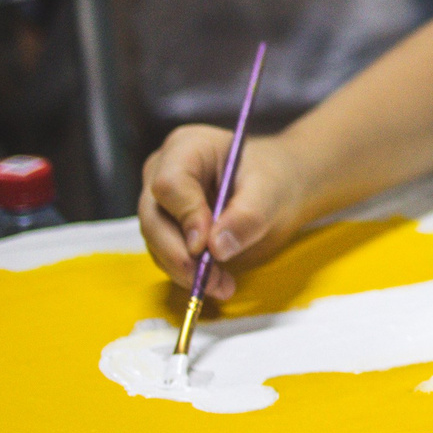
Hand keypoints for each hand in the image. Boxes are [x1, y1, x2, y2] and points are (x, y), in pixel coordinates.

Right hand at [138, 125, 312, 298]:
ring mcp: (161, 201)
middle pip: (153, 216)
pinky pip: (167, 255)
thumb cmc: (274, 178)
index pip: (170, 183)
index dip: (185, 217)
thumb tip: (216, 247)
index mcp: (187, 147)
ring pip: (156, 241)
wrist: (279, 188)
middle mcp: (164, 171)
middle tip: (211, 280)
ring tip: (222, 285)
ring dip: (185, 270)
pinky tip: (218, 283)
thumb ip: (247, 216)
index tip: (206, 247)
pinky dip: (189, 274)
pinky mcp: (167, 228)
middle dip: (180, 254)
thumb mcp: (270, 192)